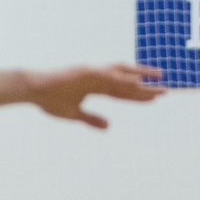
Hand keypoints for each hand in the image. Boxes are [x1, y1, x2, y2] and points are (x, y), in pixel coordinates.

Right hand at [23, 65, 164, 128]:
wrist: (34, 90)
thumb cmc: (50, 100)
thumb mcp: (75, 114)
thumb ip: (92, 119)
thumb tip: (109, 127)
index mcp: (95, 87)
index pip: (122, 93)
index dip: (138, 96)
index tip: (154, 99)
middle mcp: (98, 78)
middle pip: (127, 83)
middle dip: (145, 87)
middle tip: (165, 91)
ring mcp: (93, 73)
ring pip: (122, 75)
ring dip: (141, 76)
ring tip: (158, 79)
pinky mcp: (86, 72)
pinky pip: (108, 75)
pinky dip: (123, 77)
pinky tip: (137, 81)